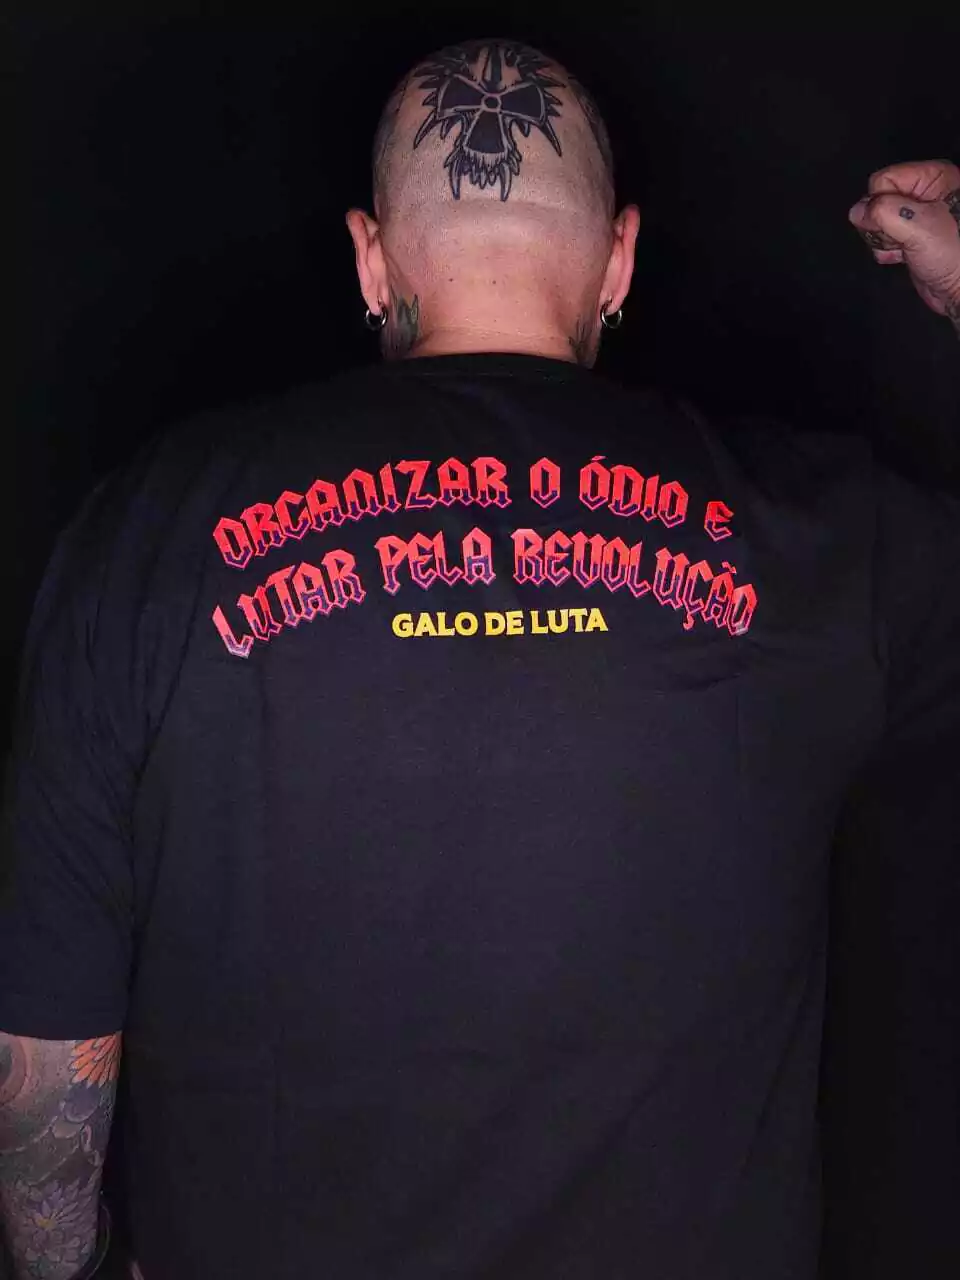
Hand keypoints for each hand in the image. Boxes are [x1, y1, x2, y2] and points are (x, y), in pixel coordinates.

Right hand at [849, 159, 959, 322]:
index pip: (883, 180)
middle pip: (877, 200)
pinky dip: (886, 250)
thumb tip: (856, 212)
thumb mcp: (919, 226)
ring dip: (882, 240)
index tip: (898, 224)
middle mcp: (924, 192)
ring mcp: (916, 216)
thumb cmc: (954, 256)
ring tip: (904, 248)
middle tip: (902, 238)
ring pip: (876, 220)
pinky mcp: (910, 236)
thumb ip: (883, 212)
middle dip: (880, 223)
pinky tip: (901, 256)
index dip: (881, 203)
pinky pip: (882, 237)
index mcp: (933, 177)